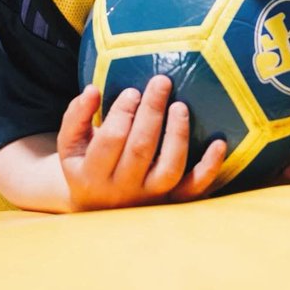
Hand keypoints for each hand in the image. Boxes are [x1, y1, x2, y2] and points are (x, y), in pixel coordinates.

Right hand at [56, 75, 225, 210]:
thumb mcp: (71, 143)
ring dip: (177, 135)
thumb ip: (76, 116)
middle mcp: (122, 190)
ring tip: (180, 106)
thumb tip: (92, 90)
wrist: (99, 209)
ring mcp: (149, 198)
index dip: (123, 113)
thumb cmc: (87, 163)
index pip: (110, 140)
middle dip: (152, 112)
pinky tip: (219, 142)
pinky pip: (194, 187)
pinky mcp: (172, 202)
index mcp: (92, 174)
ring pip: (169, 169)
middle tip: (161, 81)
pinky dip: (209, 166)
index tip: (133, 91)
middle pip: (140, 149)